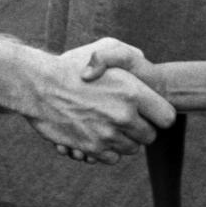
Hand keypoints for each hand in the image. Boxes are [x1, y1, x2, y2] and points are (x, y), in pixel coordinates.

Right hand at [14, 44, 174, 162]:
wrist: (38, 86)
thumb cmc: (71, 65)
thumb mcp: (104, 48)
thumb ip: (129, 55)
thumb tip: (143, 60)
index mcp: (133, 92)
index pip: (167, 117)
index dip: (159, 115)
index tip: (149, 111)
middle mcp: (124, 116)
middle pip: (150, 136)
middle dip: (141, 128)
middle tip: (125, 117)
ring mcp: (108, 135)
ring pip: (131, 149)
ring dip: (123, 139)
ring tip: (108, 123)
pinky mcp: (91, 149)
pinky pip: (112, 158)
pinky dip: (107, 150)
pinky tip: (96, 134)